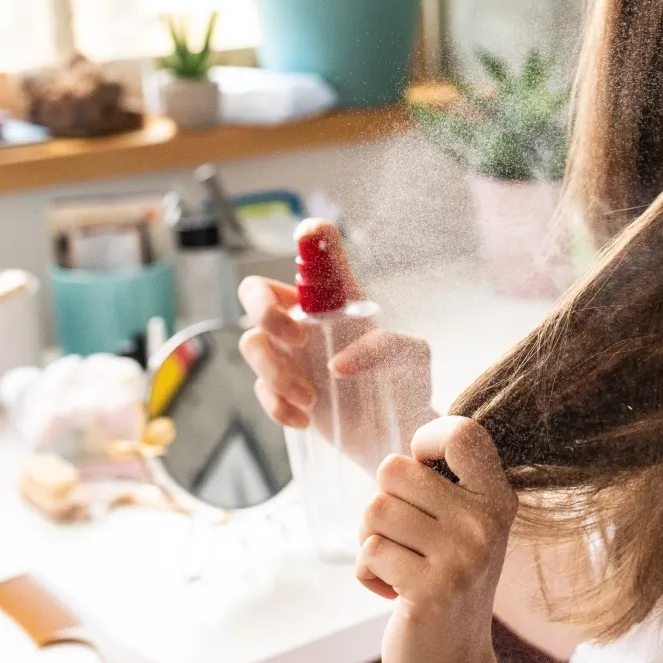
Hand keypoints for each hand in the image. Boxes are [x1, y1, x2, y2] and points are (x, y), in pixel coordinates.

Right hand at [237, 229, 435, 460]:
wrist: (398, 427)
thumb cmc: (405, 379)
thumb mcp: (411, 356)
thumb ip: (386, 347)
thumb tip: (338, 365)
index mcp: (336, 298)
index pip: (316, 256)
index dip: (309, 238)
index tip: (308, 235)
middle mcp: (305, 318)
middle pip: (254, 292)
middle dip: (265, 311)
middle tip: (299, 339)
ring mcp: (288, 353)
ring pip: (252, 343)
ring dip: (274, 371)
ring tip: (311, 399)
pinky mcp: (281, 388)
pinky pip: (260, 389)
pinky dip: (277, 405)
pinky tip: (304, 419)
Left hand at [356, 417, 517, 662]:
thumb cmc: (444, 581)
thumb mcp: (465, 527)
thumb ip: (447, 484)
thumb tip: (407, 449)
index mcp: (497, 499)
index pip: (462, 435)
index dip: (427, 440)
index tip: (421, 469)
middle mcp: (486, 524)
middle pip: (394, 470)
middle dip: (383, 502)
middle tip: (403, 538)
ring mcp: (461, 558)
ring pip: (375, 510)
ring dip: (370, 540)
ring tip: (395, 565)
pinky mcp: (430, 591)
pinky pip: (369, 551)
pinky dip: (366, 572)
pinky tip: (390, 592)